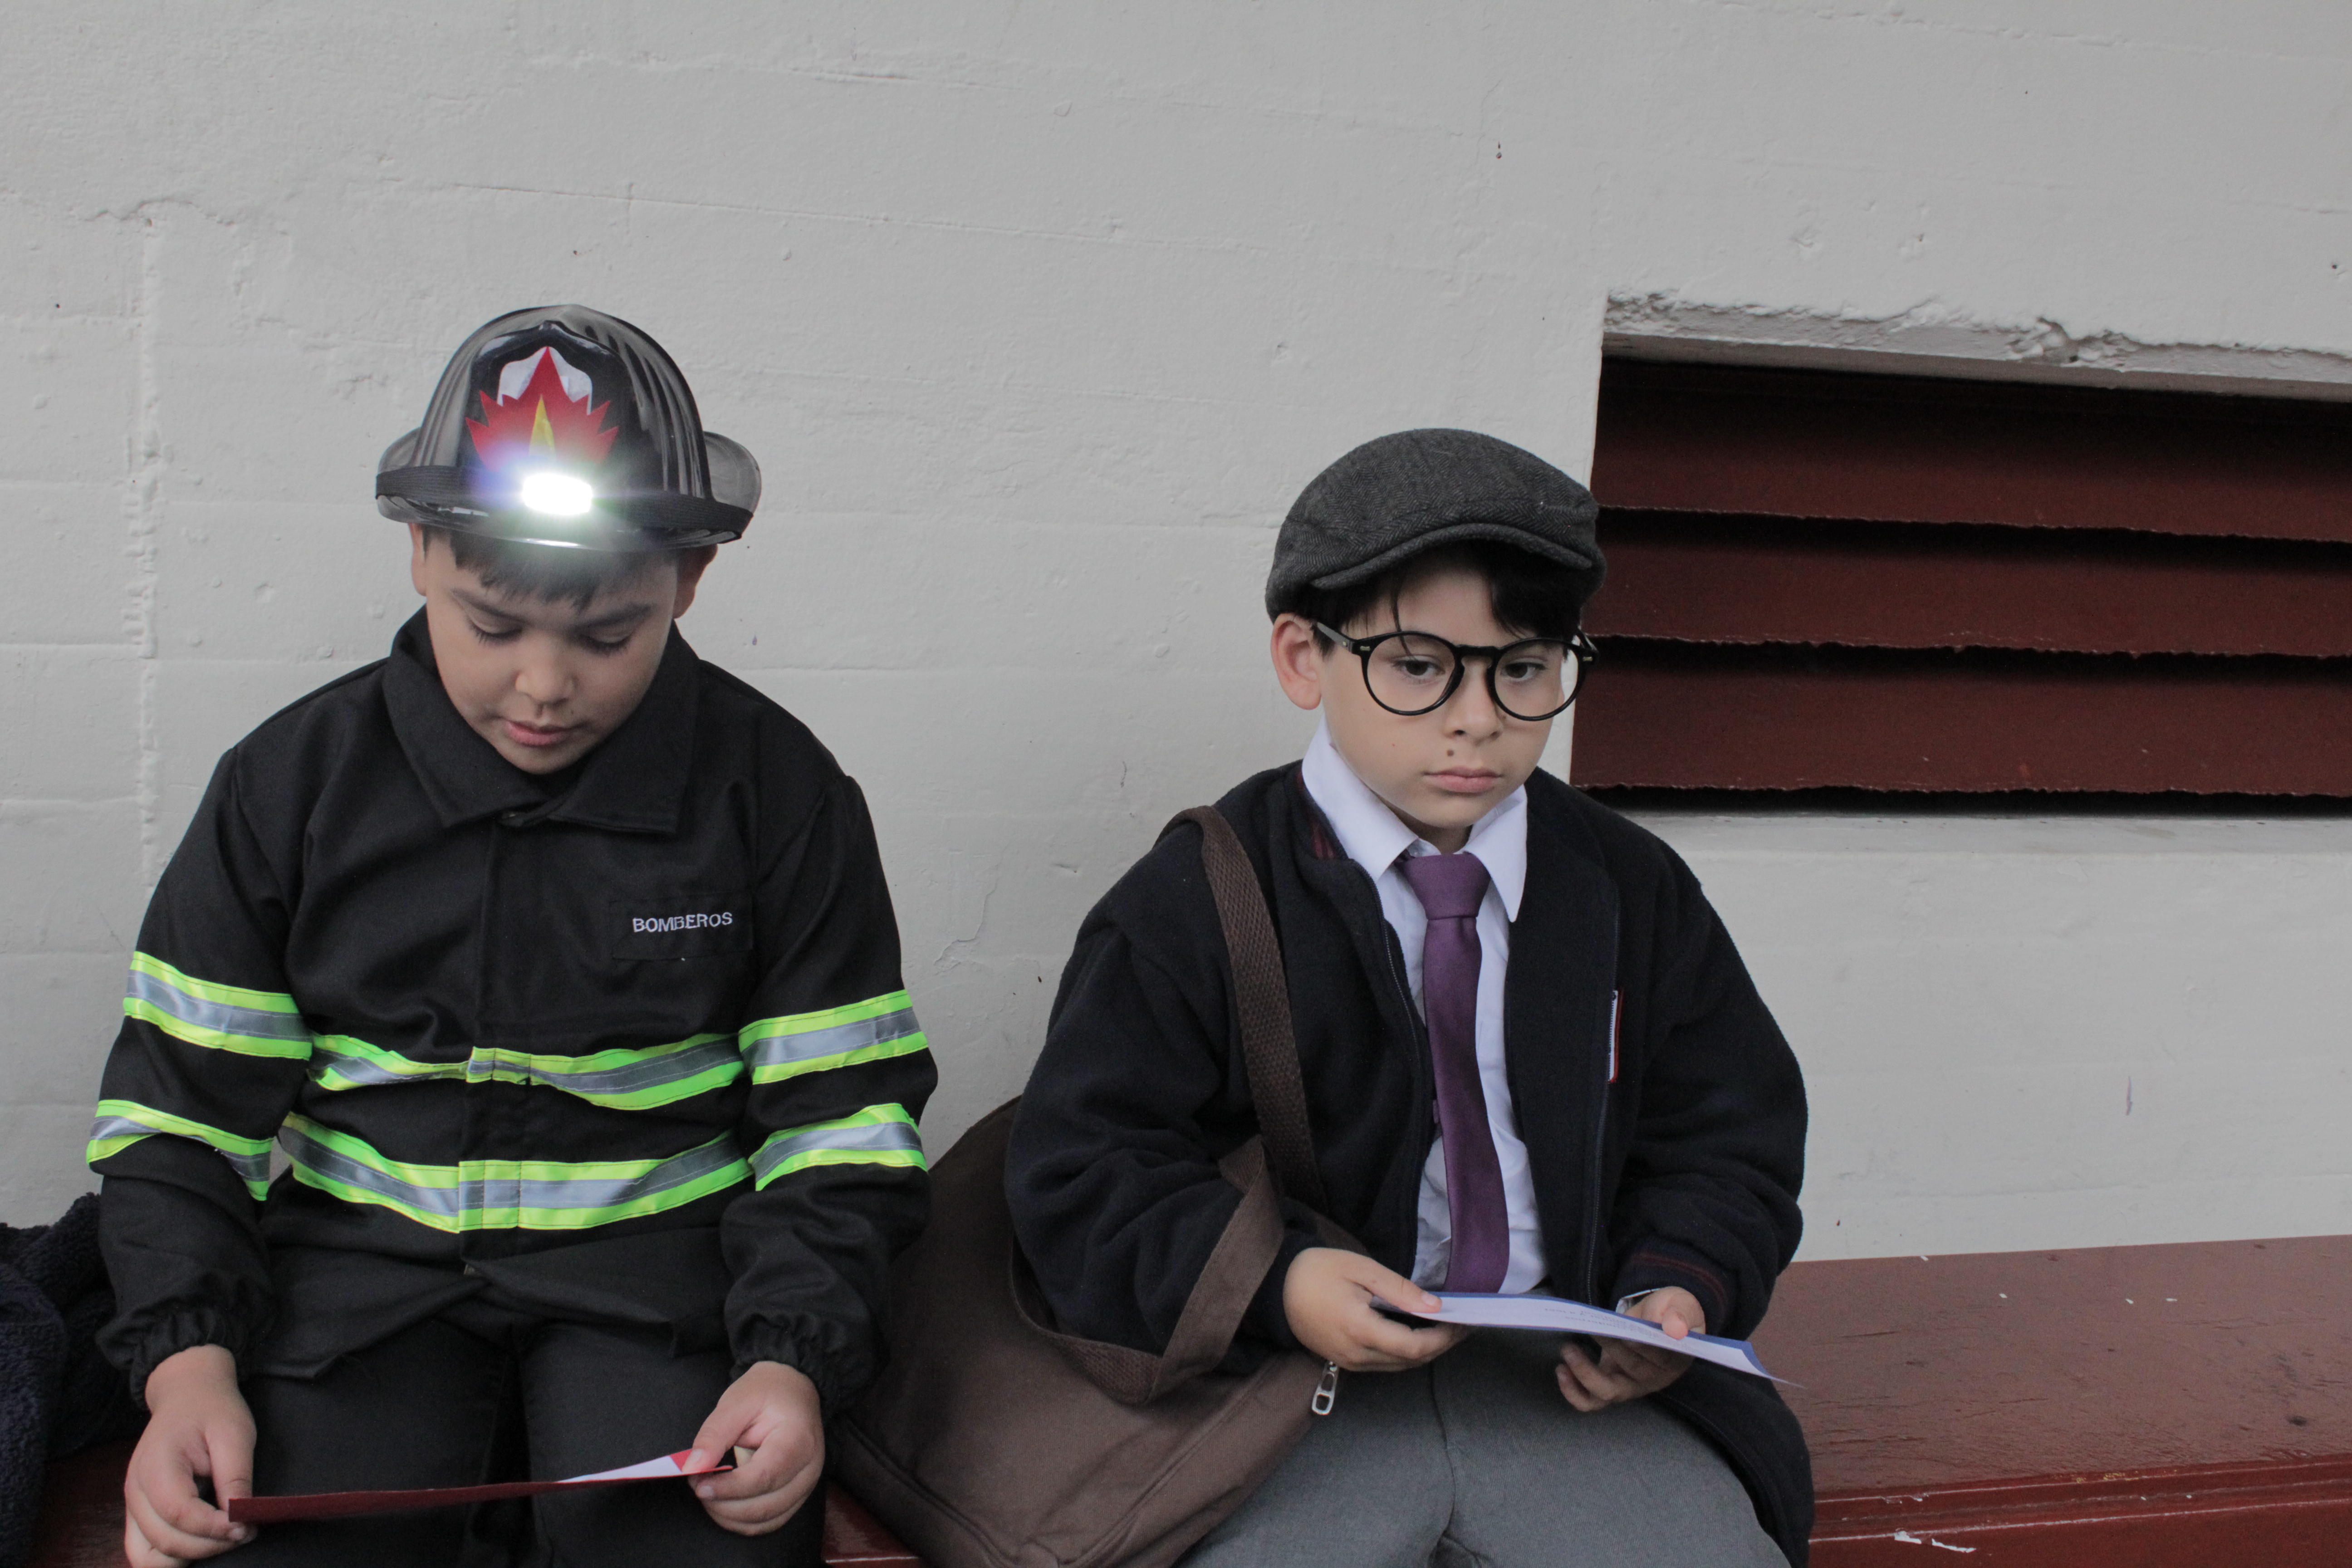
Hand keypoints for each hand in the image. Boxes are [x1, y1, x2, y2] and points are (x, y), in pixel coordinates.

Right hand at [124, 1345, 254, 1566]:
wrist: (186, 1395)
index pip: (179, 1513)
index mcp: (156, 1465)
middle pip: (164, 1541)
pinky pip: (145, 1551)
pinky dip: (172, 1556)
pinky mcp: (138, 1515)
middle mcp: (135, 1491)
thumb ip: (235, 1475)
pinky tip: (204, 1545)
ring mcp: (132, 1506)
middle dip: (209, 1546)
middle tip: (246, 1532)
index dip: (213, 1529)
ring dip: (189, 1557)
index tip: (246, 1527)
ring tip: (225, 1539)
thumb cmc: (212, 1410)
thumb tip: (241, 1517)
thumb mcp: (234, 1432)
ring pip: (149, 1556)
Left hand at [684, 1360, 823, 1536]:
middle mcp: (809, 1468)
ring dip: (729, 1516)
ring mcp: (806, 1485)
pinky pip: (769, 1522)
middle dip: (724, 1505)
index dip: (729, 1488)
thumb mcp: (737, 1402)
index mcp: (798, 1439)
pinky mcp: (797, 1495)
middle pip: (765, 1506)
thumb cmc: (767, 1392)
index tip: (699, 1485)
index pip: (765, 1476)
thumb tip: (693, 1467)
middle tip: (697, 1485)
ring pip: (766, 1520)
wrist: (794, 1390)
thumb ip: (714, 1434)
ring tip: (708, 1492)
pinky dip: (741, 1521)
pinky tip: (723, 1504)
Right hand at [1282, 1248, 1468, 1371]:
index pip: (1414, 1347)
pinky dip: (1405, 1352)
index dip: (1443, 1339)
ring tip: (1446, 1330)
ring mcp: (1348, 1362)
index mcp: (1360, 1330)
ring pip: (1398, 1365)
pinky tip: (1417, 1334)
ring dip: (1425, 1351)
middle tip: (1463, 1326)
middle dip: (1441, 1346)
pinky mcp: (1344, 1361)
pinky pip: (1384, 1363)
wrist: (1276, 1287)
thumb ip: (1399, 1289)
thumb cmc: (1317, 1271)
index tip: (1463, 1323)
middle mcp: (1356, 1355)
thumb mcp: (1361, 1269)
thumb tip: (1436, 1307)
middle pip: (1410, 1360)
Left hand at [1557, 1286, 1703, 1410]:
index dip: (1643, 1347)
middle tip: (1593, 1327)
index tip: (1627, 1334)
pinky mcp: (1610, 1387)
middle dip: (1610, 1349)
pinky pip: (1591, 1401)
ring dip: (1585, 1373)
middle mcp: (1653, 1379)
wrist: (1656, 1320)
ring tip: (1568, 1350)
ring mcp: (1630, 1386)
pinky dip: (1574, 1392)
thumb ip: (1679, 1313)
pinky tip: (1562, 1370)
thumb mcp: (1680, 1304)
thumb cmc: (1670, 1312)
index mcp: (1675, 1360)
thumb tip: (1675, 1329)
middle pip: (1632, 1371)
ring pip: (1607, 1392)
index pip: (1661, 1357)